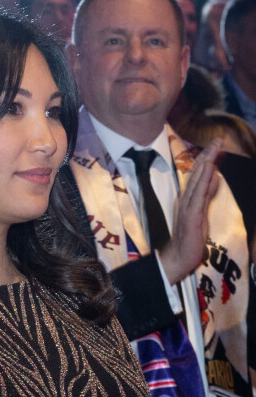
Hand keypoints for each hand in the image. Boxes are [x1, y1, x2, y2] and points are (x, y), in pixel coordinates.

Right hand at [159, 139, 221, 284]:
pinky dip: (203, 181)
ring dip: (206, 163)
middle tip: (217, 139)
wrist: (179, 256)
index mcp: (189, 198)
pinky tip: (208, 170)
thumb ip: (207, 194)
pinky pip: (198, 195)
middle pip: (198, 173)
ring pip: (198, 180)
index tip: (215, 145)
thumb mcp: (202, 212)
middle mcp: (187, 198)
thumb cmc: (190, 238)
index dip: (207, 159)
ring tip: (214, 149)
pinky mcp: (191, 215)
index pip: (199, 175)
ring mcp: (188, 205)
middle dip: (208, 156)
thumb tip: (214, 176)